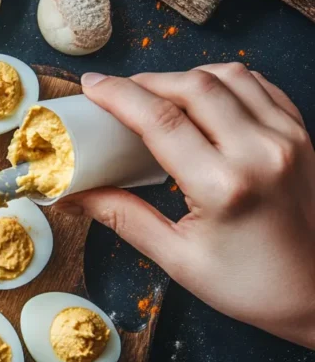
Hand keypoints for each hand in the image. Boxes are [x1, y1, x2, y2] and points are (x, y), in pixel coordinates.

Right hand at [56, 64, 314, 348]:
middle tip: (117, 91)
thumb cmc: (251, 285)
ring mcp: (287, 139)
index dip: (118, 94)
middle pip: (193, 86)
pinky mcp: (301, 135)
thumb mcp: (177, 259)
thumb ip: (122, 217)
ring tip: (158, 93)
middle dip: (147, 80)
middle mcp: (259, 152)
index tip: (90, 85)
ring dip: (185, 76)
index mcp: (223, 186)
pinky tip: (203, 98)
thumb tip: (70, 196)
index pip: (159, 119)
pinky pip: (259, 86)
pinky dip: (224, 82)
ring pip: (228, 76)